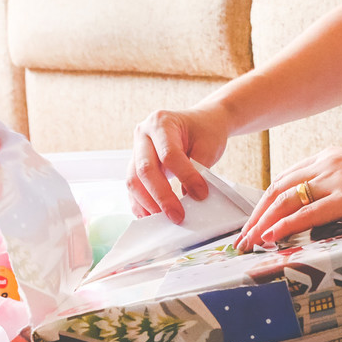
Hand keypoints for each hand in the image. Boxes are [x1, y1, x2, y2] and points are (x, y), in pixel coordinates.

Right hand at [128, 105, 230, 223]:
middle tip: (177, 216)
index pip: (169, 154)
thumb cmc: (204, 131)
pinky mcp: (135, 165)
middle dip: (161, 196)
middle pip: (145, 169)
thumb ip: (198, 169)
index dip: (185, 176)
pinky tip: (150, 216)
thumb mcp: (207, 145)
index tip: (200, 194)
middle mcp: (143, 134)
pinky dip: (140, 204)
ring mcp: (136, 150)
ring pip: (133, 180)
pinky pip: (133, 187)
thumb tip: (189, 199)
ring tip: (164, 219)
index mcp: (161, 123)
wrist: (200, 123)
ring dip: (147, 203)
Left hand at [235, 147, 341, 250]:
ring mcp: (337, 179)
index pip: (285, 180)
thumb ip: (338, 190)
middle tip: (241, 239)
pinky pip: (307, 213)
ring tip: (248, 243)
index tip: (253, 224)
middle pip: (278, 189)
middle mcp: (328, 164)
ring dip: (262, 224)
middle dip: (255, 216)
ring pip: (286, 200)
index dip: (264, 203)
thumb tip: (319, 216)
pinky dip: (285, 226)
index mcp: (330, 157)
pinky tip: (270, 238)